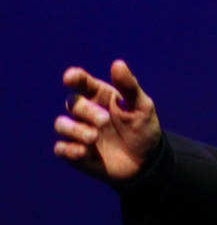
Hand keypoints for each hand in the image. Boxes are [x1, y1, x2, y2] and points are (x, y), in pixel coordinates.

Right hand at [53, 59, 161, 180]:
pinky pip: (61, 149)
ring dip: (75, 130)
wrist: (146, 160)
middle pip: (72, 103)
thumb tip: (117, 63)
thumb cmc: (143, 128)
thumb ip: (129, 86)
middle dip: (86, 110)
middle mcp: (86, 112)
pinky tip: (83, 152)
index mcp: (101, 96)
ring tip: (94, 137)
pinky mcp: (76, 154)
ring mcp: (80, 132)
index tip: (70, 77)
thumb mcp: (142, 106)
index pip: (82, 82)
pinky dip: (68, 150)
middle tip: (105, 121)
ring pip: (61, 124)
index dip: (74, 77)